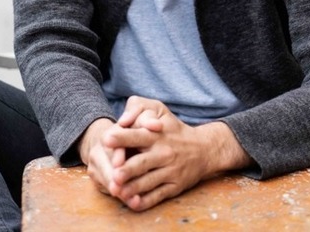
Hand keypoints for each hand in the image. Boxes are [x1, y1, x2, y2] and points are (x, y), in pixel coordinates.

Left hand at [101, 96, 251, 210]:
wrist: (203, 149)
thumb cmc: (172, 128)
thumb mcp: (160, 110)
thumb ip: (139, 108)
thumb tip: (122, 119)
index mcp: (156, 134)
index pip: (136, 135)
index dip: (121, 138)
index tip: (106, 139)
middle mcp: (163, 153)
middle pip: (141, 162)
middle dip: (127, 169)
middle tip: (114, 174)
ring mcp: (169, 171)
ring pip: (148, 182)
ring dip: (132, 188)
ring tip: (119, 191)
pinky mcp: (174, 186)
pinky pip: (158, 196)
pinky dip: (145, 201)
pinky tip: (133, 203)